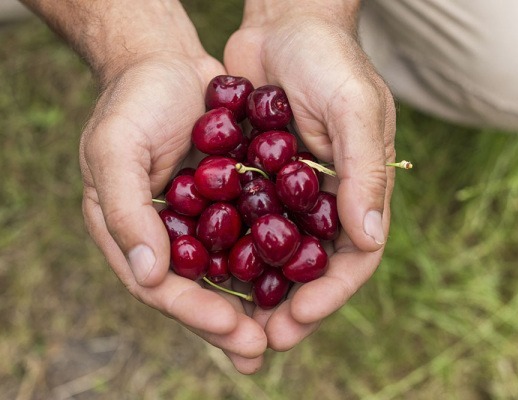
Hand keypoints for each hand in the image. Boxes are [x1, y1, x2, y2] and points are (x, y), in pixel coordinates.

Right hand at [79, 54, 266, 373]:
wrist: (169, 64)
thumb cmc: (134, 103)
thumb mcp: (115, 150)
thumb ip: (125, 213)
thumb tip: (150, 276)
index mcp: (132, 235)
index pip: (161, 287)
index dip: (194, 311)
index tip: (231, 328)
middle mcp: (169, 238)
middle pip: (200, 291)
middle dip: (231, 323)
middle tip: (263, 349)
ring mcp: (202, 223)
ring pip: (231, 274)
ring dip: (257, 304)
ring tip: (287, 331)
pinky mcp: (234, 204)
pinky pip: (254, 238)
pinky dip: (274, 261)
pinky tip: (300, 279)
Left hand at [224, 3, 396, 350]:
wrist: (284, 25)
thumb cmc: (328, 60)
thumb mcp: (353, 107)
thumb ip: (364, 171)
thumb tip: (370, 240)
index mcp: (361, 190)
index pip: (355, 256)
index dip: (331, 292)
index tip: (300, 318)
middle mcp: (328, 201)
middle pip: (313, 268)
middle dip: (292, 307)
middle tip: (264, 341)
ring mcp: (292, 195)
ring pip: (278, 256)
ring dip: (259, 292)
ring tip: (234, 323)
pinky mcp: (258, 182)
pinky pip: (246, 226)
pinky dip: (232, 253)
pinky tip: (208, 275)